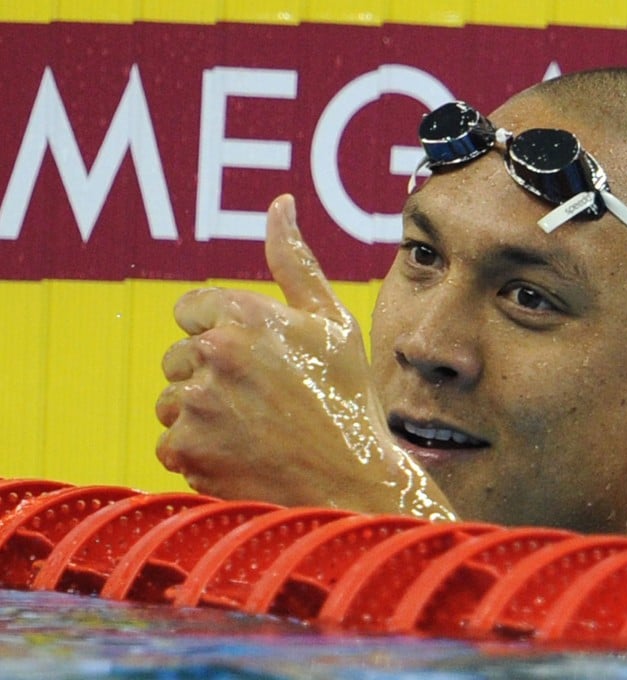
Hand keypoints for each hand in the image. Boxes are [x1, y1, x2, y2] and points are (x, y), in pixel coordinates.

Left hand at [155, 194, 454, 519]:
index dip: (220, 333)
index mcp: (246, 314)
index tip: (253, 360)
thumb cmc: (347, 397)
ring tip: (253, 430)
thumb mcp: (331, 321)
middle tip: (261, 399)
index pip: (190, 308)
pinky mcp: (186, 451)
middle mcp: (215, 353)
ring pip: (170, 401)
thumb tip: (279, 203)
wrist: (353, 480)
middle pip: (178, 357)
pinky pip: (169, 444)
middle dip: (208, 375)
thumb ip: (294, 260)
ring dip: (199, 415)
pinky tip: (241, 456)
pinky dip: (196, 453)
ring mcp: (197, 404)